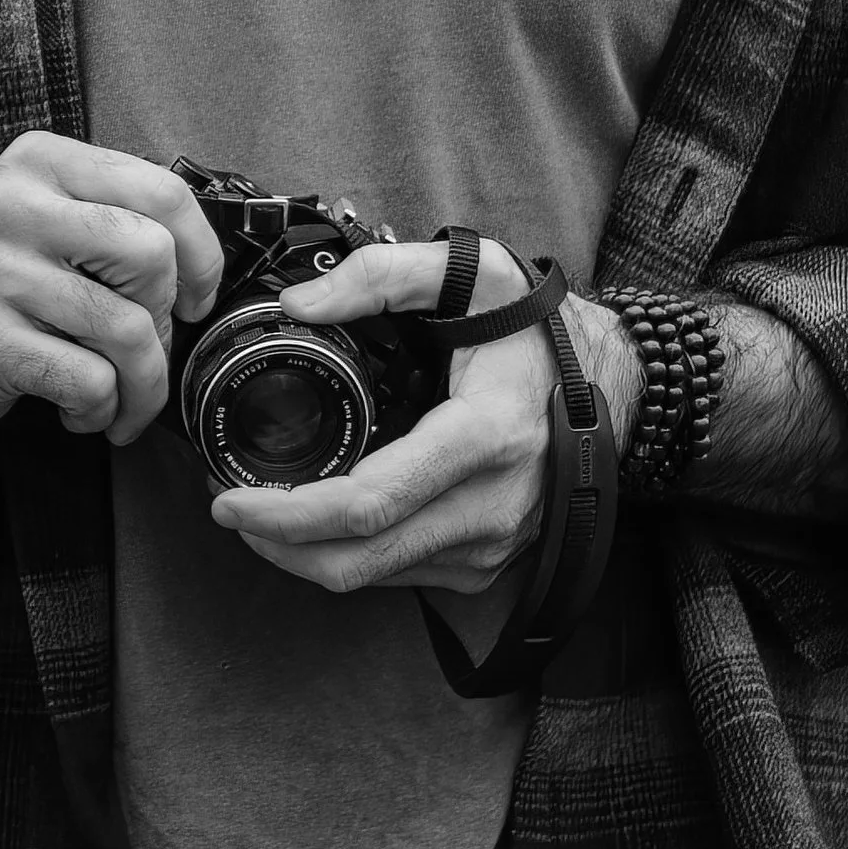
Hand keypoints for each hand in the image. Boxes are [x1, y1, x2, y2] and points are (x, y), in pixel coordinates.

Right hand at [0, 133, 224, 446]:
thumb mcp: (43, 209)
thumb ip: (111, 215)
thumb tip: (199, 271)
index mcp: (42, 162)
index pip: (161, 191)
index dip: (200, 254)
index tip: (193, 296)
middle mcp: (14, 207)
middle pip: (151, 258)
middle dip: (164, 320)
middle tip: (145, 348)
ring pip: (125, 330)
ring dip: (141, 385)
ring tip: (121, 397)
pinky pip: (87, 380)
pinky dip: (101, 409)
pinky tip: (81, 409)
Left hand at [207, 236, 637, 598]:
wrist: (618, 387)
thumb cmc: (537, 331)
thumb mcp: (472, 272)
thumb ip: (383, 275)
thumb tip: (301, 305)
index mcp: (484, 437)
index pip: (368, 503)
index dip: (287, 514)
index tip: (229, 498)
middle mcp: (490, 505)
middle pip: (357, 560)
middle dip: (276, 544)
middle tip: (229, 507)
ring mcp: (490, 543)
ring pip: (373, 577)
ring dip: (305, 553)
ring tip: (264, 509)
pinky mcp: (485, 563)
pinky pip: (398, 575)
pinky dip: (346, 554)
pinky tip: (321, 517)